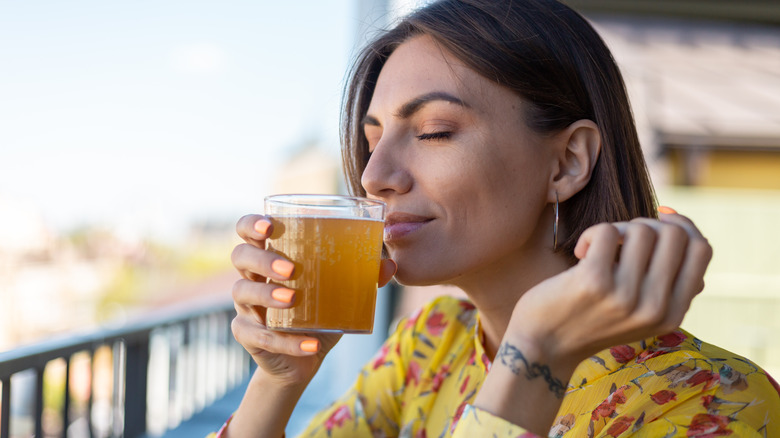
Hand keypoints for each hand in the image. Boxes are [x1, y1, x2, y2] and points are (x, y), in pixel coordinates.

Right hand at [230, 214, 396, 386]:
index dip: (251, 224)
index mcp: (270, 257)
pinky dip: (287, 341)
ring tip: (293, 299)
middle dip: (262, 259)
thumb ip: (361, 277)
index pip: (248, 230)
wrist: (302, 359)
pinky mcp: (247, 335)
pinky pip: (259, 336)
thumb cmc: (317, 313)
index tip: (269, 226)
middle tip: (290, 269)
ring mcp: (246, 307)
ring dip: (267, 294)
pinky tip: (310, 343)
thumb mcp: (339, 294)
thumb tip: (390, 265)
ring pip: (242, 292)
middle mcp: (252, 277)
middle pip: (241, 256)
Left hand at [509, 210, 712, 371]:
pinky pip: (607, 231)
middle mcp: (655, 308)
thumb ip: (665, 282)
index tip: (659, 218)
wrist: (543, 347)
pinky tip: (579, 253)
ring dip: (616, 229)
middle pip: (675, 234)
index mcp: (672, 314)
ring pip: (641, 229)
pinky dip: (590, 233)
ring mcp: (625, 296)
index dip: (683, 224)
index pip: (702, 250)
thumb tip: (678, 223)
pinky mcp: (594, 282)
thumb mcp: (639, 312)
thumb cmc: (589, 318)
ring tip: (596, 248)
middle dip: (646, 224)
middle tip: (620, 239)